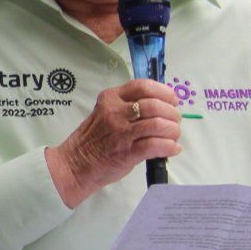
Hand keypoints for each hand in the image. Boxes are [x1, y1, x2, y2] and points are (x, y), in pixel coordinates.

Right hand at [46, 79, 181, 207]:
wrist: (76, 164)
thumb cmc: (93, 139)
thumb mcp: (105, 112)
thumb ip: (128, 106)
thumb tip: (162, 108)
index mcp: (110, 98)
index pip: (143, 86)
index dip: (164, 92)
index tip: (171, 101)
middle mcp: (115, 112)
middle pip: (155, 105)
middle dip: (172, 114)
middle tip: (174, 122)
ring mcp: (121, 132)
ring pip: (158, 125)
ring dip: (173, 131)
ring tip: (173, 136)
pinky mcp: (126, 152)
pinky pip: (156, 145)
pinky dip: (169, 147)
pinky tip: (171, 149)